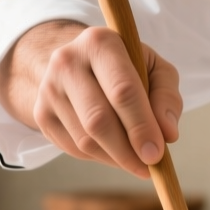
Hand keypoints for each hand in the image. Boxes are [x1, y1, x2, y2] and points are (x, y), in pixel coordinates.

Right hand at [0, 20, 183, 178]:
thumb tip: (168, 134)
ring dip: (116, 158)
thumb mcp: (155, 69)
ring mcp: (49, 88)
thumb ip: (167, 97)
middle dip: (127, 150)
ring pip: (85, 139)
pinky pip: (73, 148)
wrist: (79, 63)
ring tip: (137, 161)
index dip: (141, 126)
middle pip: (98, 119)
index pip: (122, 90)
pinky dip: (100, 158)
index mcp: (100, 43)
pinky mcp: (41, 113)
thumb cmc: (126, 68)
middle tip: (149, 167)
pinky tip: (116, 153)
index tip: (157, 154)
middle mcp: (67, 62)